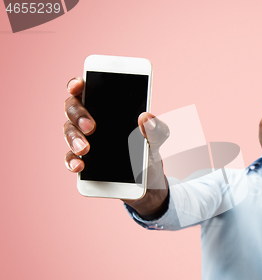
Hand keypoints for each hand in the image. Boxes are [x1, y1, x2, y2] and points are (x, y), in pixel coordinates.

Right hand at [63, 77, 169, 217]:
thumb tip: (146, 117)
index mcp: (107, 106)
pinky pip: (71, 157)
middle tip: (91, 127)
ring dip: (73, 139)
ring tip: (85, 149)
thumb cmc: (149, 147)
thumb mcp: (157, 137)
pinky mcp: (83, 160)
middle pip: (73, 108)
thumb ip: (156, 127)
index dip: (77, 84)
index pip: (86, 89)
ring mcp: (84, 139)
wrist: (148, 177)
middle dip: (79, 115)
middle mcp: (91, 119)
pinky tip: (79, 165)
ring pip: (69, 131)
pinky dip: (72, 160)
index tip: (78, 86)